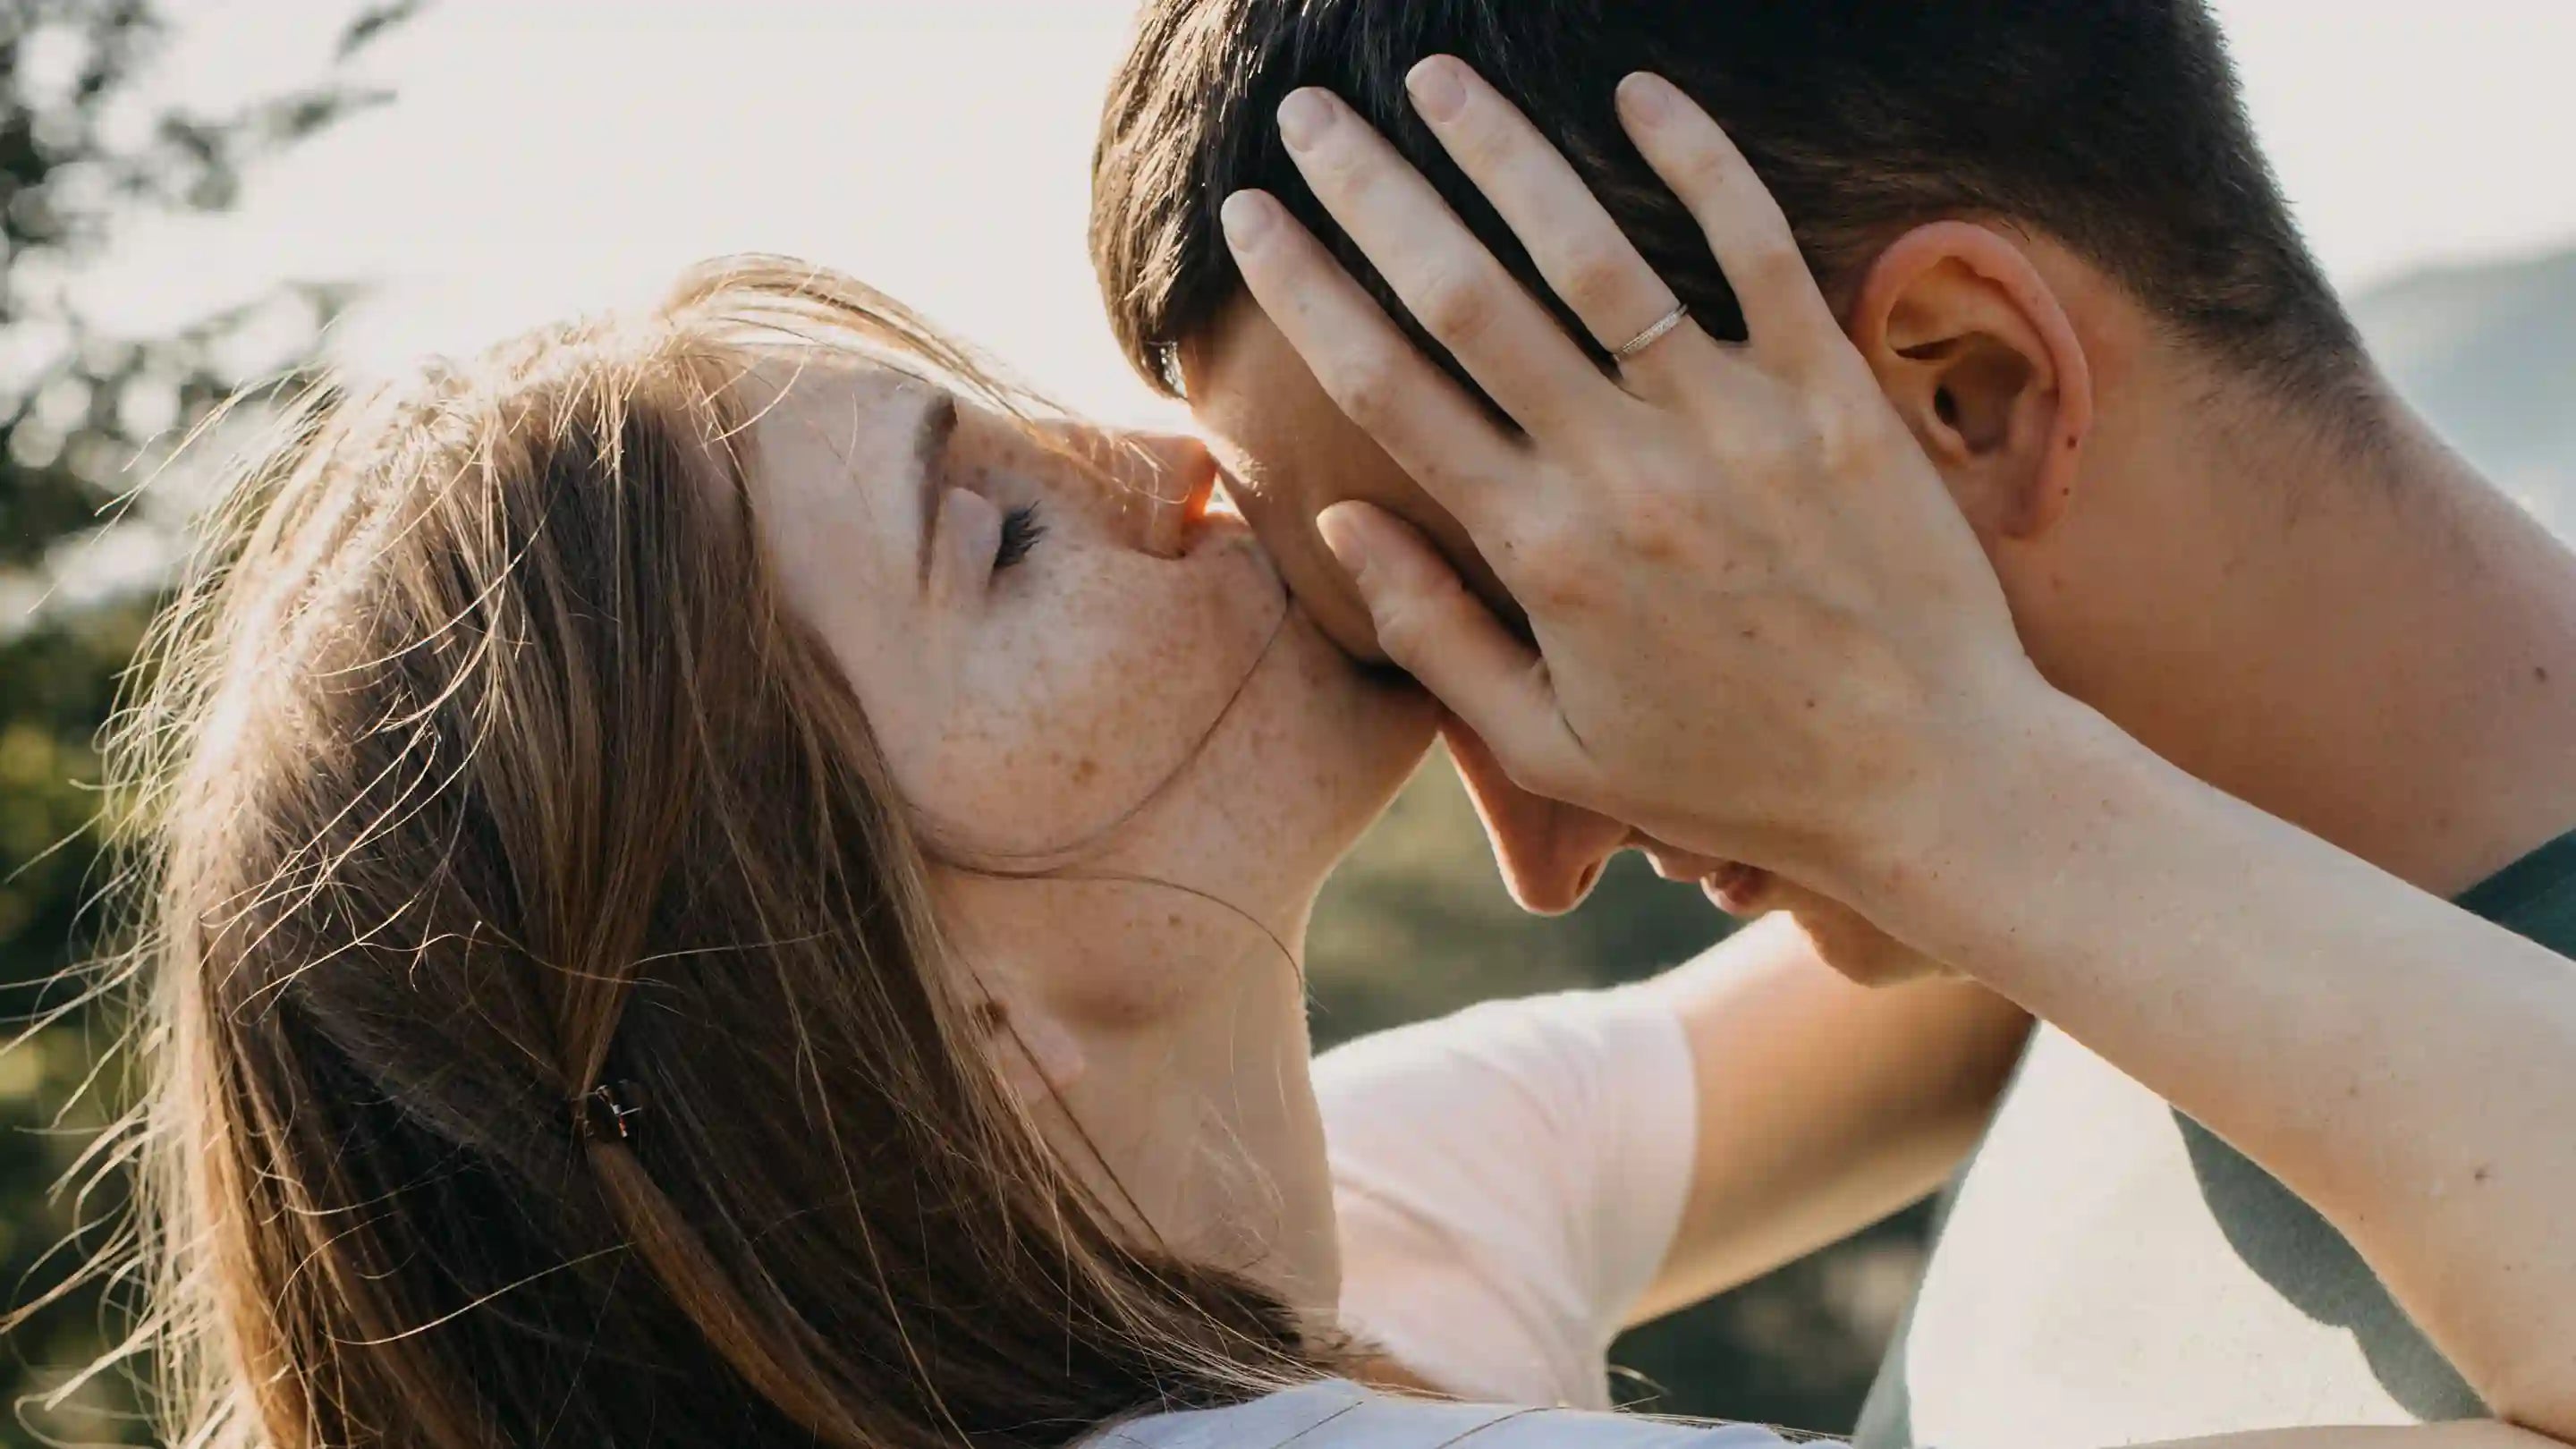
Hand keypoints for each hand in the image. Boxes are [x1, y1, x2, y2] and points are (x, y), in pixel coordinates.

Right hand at [1220, 60, 2069, 898]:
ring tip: (1433, 75)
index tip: (1249, 218)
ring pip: (1591, 253)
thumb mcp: (1553, 747)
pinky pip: (1756, 249)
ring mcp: (1732, 423)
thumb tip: (1341, 521)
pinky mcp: (1833, 396)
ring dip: (1500, 150)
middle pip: (1462, 296)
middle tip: (1305, 113)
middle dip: (1369, 190)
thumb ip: (1434, 635)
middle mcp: (1621, 473)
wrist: (1933, 781)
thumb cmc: (1733, 775)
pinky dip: (1698, 162)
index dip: (1304, 288)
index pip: (1387, 389)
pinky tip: (1638, 90)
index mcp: (1539, 553)